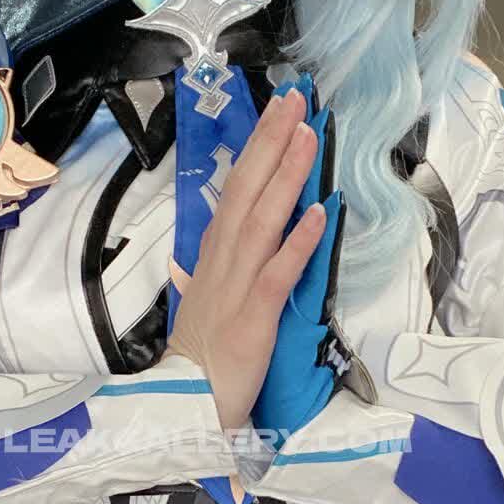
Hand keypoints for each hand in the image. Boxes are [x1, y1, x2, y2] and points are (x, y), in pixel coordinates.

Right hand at [166, 88, 325, 431]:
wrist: (181, 404)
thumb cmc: (200, 357)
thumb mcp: (209, 297)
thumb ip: (224, 263)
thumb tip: (234, 232)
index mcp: (214, 255)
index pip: (235, 189)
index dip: (257, 149)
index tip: (278, 112)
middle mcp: (223, 261)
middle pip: (246, 190)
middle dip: (272, 143)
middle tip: (295, 99)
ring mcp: (237, 287)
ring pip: (262, 220)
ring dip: (287, 176)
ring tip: (309, 136)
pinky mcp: (253, 318)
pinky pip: (278, 273)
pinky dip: (299, 241)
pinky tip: (321, 213)